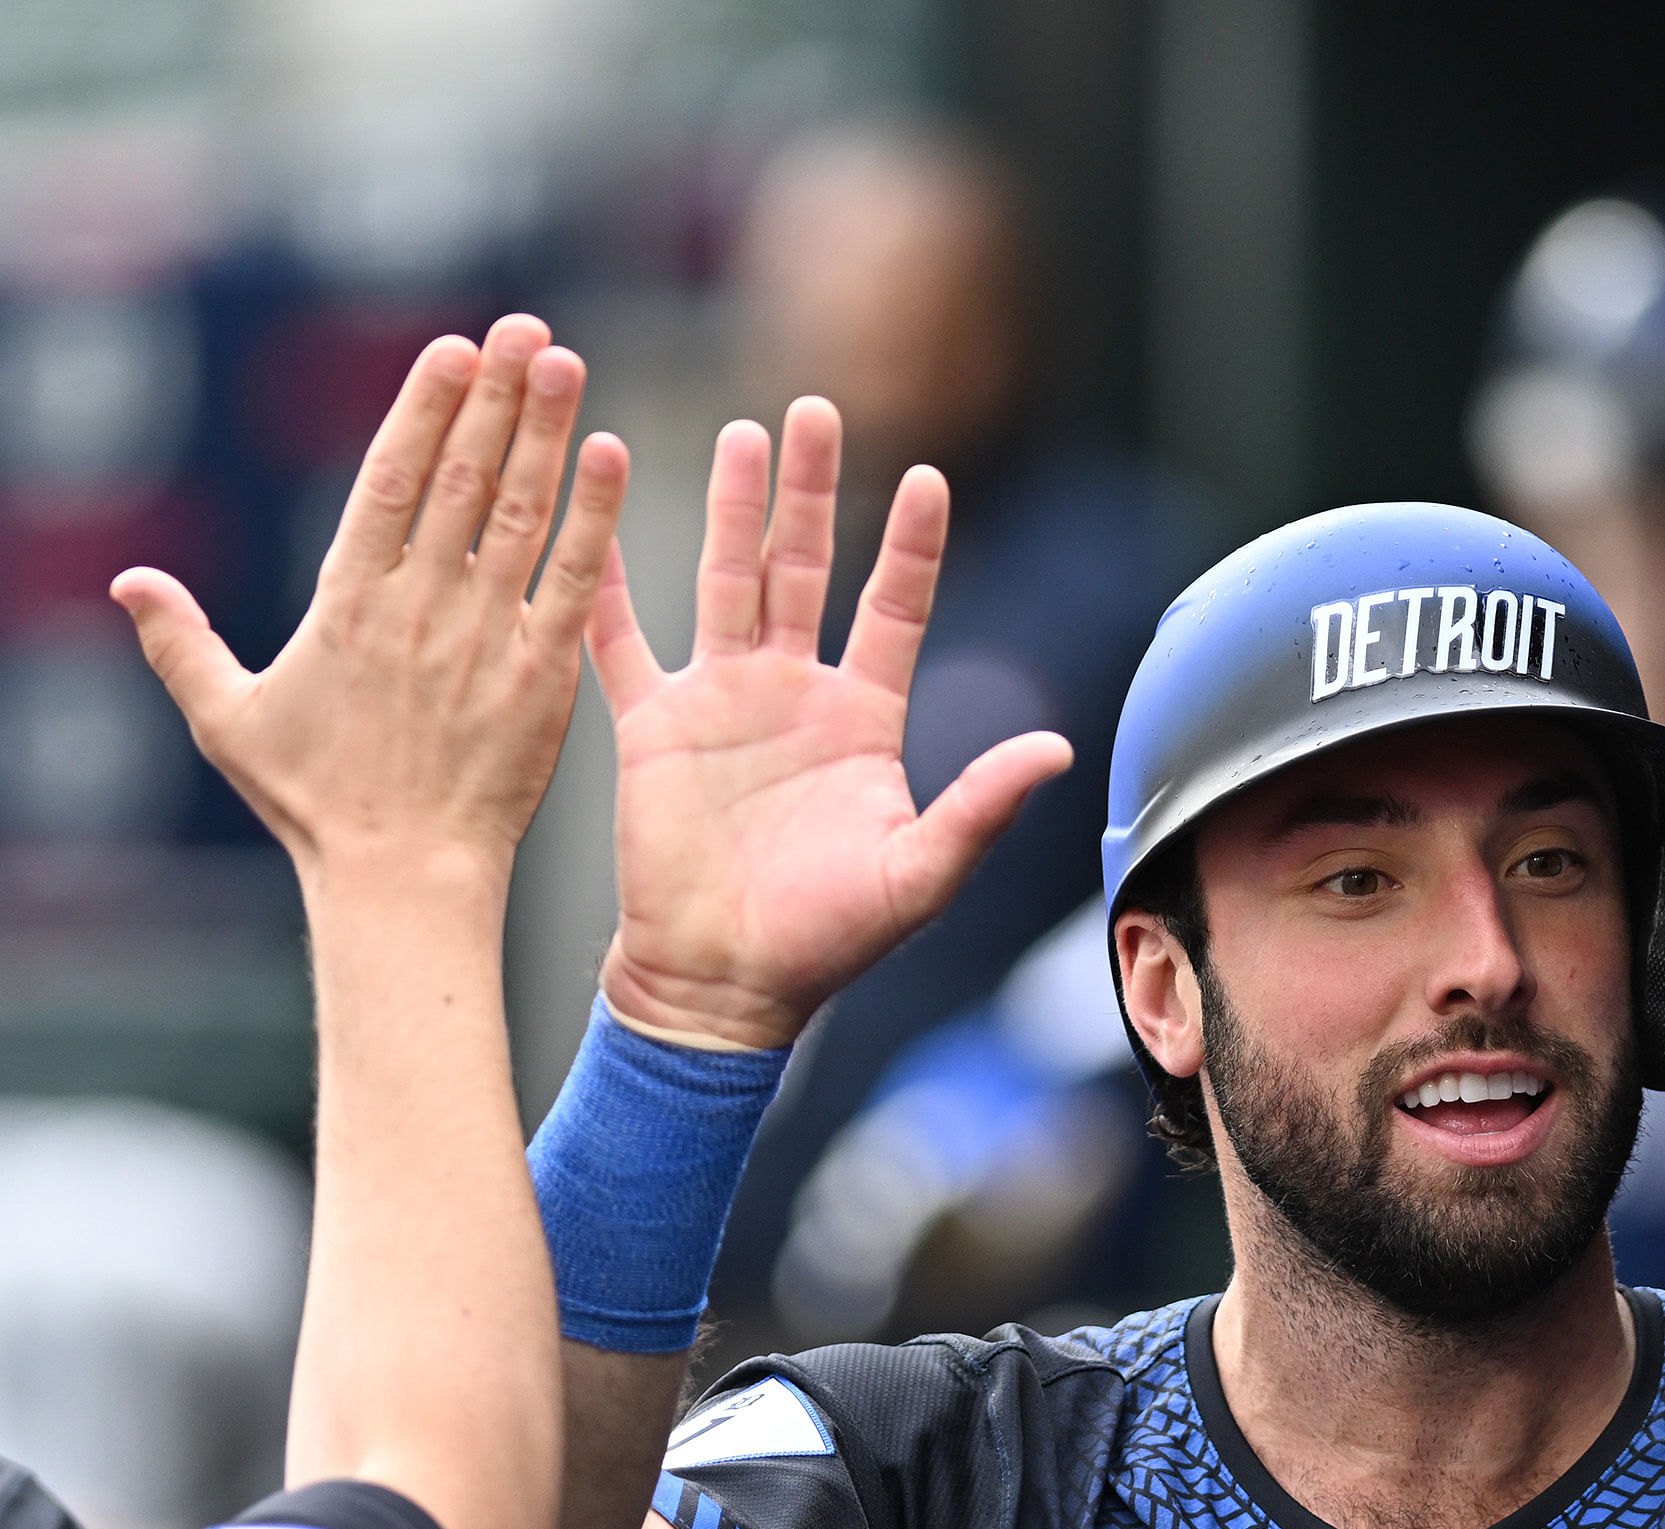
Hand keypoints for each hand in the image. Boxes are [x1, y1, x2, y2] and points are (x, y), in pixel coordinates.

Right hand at [115, 318, 623, 884]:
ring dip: (543, 434)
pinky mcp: (537, 676)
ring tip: (563, 361)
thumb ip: (181, 643)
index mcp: (347, 602)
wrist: (400, 876)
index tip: (453, 348)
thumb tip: (126, 580)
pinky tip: (609, 455)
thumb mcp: (229, 718)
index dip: (424, 407)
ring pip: (517, 514)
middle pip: (461, 478)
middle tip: (525, 328)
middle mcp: (416, 605)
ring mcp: (480, 637)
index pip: (392, 479)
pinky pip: (569, 583)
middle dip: (494, 397)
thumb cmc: (314, 804)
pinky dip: (593, 519)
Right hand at [589, 402, 1074, 1051]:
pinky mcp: (652, 726)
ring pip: (727, 579)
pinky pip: (625, 638)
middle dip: (815, 490)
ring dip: (733, 508)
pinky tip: (607, 512)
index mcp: (863, 720)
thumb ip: (982, 805)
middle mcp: (794, 693)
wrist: (724, 985)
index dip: (912, 546)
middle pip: (809, 567)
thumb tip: (1056, 750)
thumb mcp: (919, 872)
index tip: (928, 476)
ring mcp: (721, 701)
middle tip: (818, 407)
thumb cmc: (827, 941)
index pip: (896, 608)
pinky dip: (610, 576)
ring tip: (742, 431)